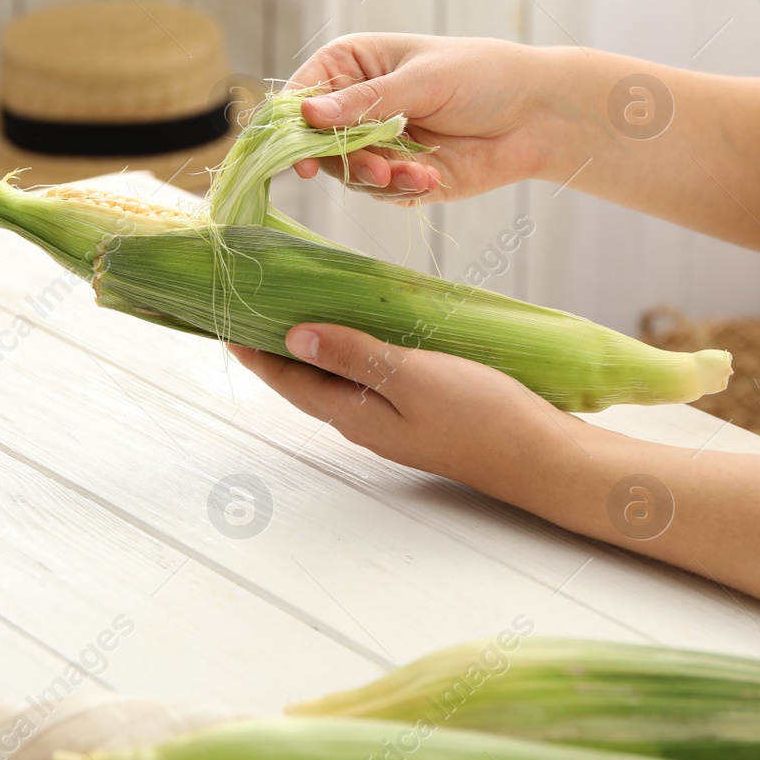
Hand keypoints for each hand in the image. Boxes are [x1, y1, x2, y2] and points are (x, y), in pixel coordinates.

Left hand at [227, 324, 589, 488]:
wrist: (538, 456)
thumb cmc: (479, 415)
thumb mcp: (411, 377)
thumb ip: (353, 355)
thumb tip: (292, 337)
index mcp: (353, 414)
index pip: (287, 379)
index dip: (253, 349)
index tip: (221, 317)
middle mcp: (363, 420)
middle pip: (305, 380)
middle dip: (274, 345)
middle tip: (251, 303)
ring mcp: (391, 419)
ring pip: (336, 378)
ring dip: (312, 347)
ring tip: (295, 307)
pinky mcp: (418, 412)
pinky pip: (368, 377)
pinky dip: (351, 350)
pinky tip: (362, 328)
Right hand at [287, 34, 561, 204]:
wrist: (536, 117)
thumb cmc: (482, 77)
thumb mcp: (423, 81)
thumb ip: (366, 103)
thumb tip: (308, 115)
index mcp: (352, 66)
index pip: (301, 95)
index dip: (292, 124)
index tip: (300, 153)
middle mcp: (356, 106)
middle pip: (315, 142)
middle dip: (341, 160)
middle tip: (375, 169)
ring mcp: (376, 143)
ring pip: (346, 173)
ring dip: (375, 177)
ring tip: (409, 174)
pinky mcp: (399, 176)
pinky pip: (380, 192)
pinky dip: (401, 189)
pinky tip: (430, 179)